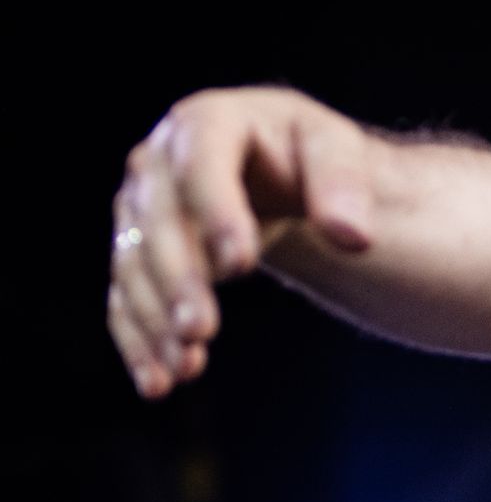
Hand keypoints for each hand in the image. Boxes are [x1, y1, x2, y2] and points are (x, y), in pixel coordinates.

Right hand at [108, 86, 376, 399]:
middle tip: (201, 330)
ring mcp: (139, 207)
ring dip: (154, 318)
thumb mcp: (336, 150)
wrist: (280, 169)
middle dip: (178, 279)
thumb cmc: (310, 155)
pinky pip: (125, 297)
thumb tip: (353, 237)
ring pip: (133, 265)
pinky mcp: (134, 250)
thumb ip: (346, 184)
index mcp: (208, 121)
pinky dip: (139, 340)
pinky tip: (159, 381)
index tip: (241, 265)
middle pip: (159, 222)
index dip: (216, 212)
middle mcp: (158, 160)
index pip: (201, 163)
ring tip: (186, 367)